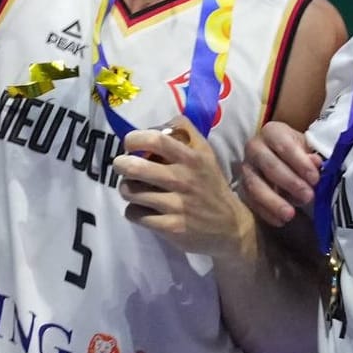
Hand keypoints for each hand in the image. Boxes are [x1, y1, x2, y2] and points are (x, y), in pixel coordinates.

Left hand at [112, 117, 254, 259]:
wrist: (232, 227)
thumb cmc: (209, 184)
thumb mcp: (205, 153)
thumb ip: (183, 132)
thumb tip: (153, 125)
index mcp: (192, 158)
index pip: (156, 140)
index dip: (134, 139)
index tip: (130, 144)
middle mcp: (184, 180)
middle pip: (135, 167)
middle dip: (120, 165)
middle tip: (123, 166)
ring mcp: (177, 206)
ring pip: (129, 191)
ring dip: (126, 189)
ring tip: (135, 189)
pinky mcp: (171, 227)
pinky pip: (134, 214)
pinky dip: (134, 211)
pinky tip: (144, 209)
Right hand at [240, 120, 322, 227]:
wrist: (284, 158)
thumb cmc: (299, 152)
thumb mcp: (309, 148)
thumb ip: (313, 155)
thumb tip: (316, 162)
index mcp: (272, 133)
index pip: (284, 145)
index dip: (299, 162)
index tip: (315, 178)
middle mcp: (254, 147)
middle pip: (268, 165)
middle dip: (289, 182)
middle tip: (308, 196)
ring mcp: (246, 168)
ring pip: (254, 184)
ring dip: (273, 200)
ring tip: (290, 215)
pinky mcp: (243, 186)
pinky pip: (250, 200)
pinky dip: (265, 212)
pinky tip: (280, 221)